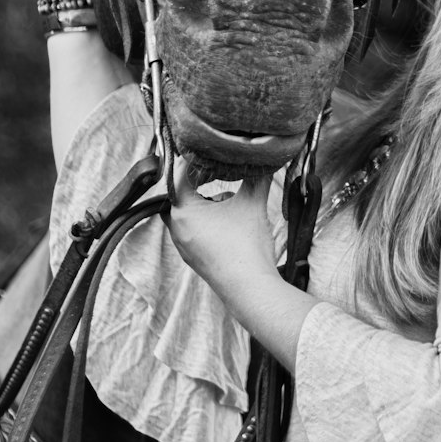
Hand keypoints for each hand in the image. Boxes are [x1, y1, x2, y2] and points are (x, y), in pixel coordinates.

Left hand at [168, 165, 276, 297]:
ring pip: (188, 213)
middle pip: (181, 194)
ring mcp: (184, 246)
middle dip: (198, 181)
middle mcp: (177, 228)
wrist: (250, 289)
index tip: (208, 151)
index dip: (194, 160)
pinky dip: (207, 220)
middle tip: (217, 170)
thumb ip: (256, 176)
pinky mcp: (194, 258)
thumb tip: (263, 158)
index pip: (180, 175)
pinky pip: (194, 230)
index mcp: (184, 212)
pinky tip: (228, 220)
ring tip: (226, 197)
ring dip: (204, 202)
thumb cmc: (246, 246)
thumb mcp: (253, 203)